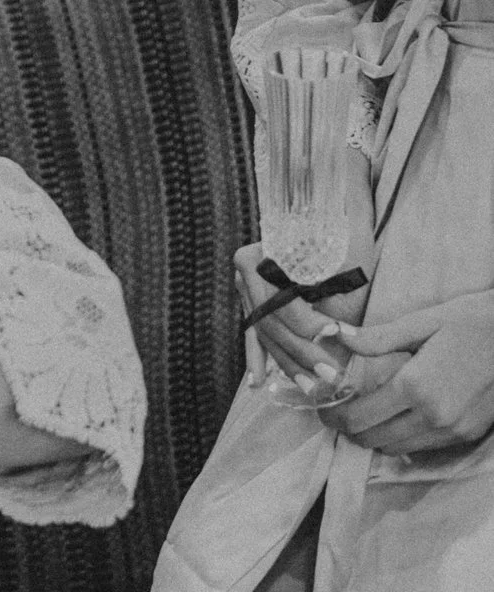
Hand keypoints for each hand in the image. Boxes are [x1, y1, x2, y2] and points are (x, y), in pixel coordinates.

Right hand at [233, 243, 357, 401]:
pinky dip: (258, 357)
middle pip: (270, 323)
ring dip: (287, 363)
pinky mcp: (255, 302)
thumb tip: (343, 336)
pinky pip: (254, 334)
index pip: (277, 301)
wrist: (329, 205)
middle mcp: (246, 275)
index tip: (335, 332)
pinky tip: (258, 381)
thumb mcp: (341, 254)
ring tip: (311, 387)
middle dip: (300, 352)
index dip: (304, 321)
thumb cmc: (339, 228)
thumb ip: (337, 292)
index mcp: (257, 258)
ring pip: (265, 334)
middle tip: (331, 372)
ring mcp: (248, 289)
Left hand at [321, 290, 493, 456]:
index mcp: (415, 386)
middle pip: (372, 439)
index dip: (333, 416)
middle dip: (349, 429)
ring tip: (365, 413)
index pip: (358, 417)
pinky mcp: (467, 434)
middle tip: (338, 412)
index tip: (323, 407)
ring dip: (374, 436)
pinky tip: (396, 416)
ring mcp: (452, 429)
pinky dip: (401, 438)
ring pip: (395, 449)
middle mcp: (432, 416)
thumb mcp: (424, 322)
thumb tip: (336, 336)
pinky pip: (421, 446)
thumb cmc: (473, 322)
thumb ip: (378, 338)